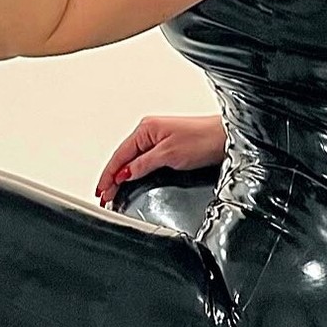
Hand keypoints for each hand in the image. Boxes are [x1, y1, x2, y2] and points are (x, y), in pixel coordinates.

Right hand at [95, 114, 227, 204]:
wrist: (226, 138)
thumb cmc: (203, 139)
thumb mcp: (168, 155)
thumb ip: (143, 165)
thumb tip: (124, 174)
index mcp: (145, 129)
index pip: (119, 156)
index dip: (108, 175)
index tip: (100, 191)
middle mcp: (149, 132)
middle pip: (122, 158)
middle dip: (111, 178)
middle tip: (103, 197)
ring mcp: (158, 139)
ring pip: (131, 160)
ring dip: (120, 176)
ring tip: (111, 192)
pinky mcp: (167, 147)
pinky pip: (142, 160)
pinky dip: (133, 172)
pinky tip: (129, 180)